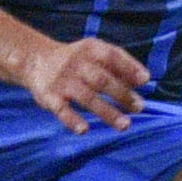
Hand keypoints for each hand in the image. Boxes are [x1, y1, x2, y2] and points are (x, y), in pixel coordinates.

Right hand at [20, 36, 149, 134]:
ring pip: (87, 98)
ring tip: (125, 125)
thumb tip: (144, 80)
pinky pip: (61, 110)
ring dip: (107, 112)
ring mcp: (62, 81)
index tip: (145, 81)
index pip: (112, 56)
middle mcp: (76, 64)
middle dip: (122, 94)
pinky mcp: (49, 96)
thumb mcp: (93, 52)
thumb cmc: (76, 60)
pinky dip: (72, 120)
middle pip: (102, 80)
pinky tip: (84, 130)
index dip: (129, 67)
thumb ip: (117, 64)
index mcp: (89, 50)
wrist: (36, 60)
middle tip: (139, 107)